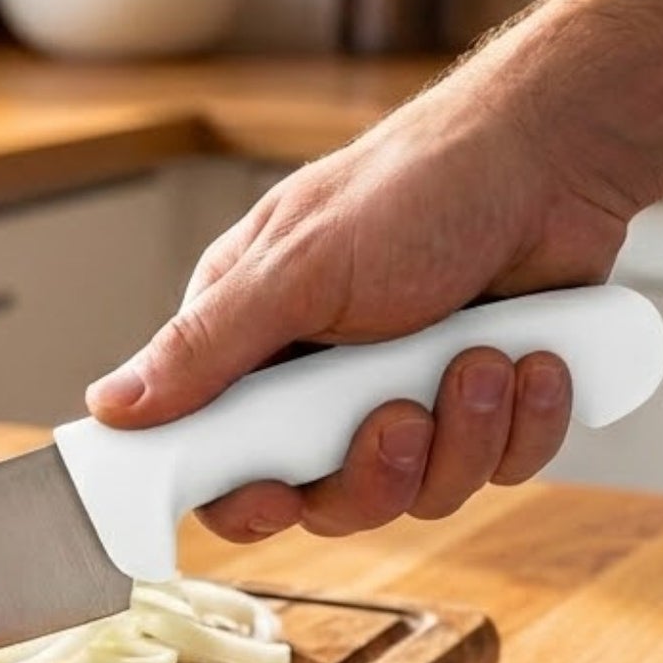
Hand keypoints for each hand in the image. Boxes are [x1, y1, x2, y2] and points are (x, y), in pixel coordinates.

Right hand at [86, 82, 635, 542]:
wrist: (552, 159)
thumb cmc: (416, 187)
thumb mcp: (293, 271)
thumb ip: (203, 349)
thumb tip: (111, 406)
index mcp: (253, 349)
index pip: (217, 464)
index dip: (246, 499)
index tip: (277, 496)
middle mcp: (321, 387)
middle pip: (326, 502)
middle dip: (376, 471)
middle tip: (401, 416)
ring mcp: (405, 402)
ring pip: (418, 494)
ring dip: (464, 435)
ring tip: (483, 359)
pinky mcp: (482, 411)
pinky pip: (497, 471)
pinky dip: (523, 424)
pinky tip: (531, 360)